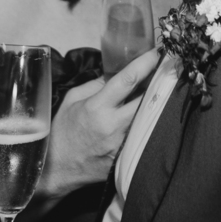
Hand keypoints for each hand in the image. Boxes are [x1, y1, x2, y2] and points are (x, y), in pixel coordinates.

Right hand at [39, 48, 160, 197]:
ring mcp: (123, 143)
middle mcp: (114, 125)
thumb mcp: (73, 100)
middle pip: (147, 98)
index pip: (128, 80)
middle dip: (158, 80)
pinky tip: (149, 114)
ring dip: (156, 101)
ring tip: (159, 89)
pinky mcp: (127, 157)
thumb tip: (118, 71)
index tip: (157, 52)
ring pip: (150, 116)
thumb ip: (97, 84)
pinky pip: (143, 134)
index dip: (146, 63)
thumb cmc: (62, 131)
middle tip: (164, 69)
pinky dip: (148, 121)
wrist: (56, 169)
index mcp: (98, 107)